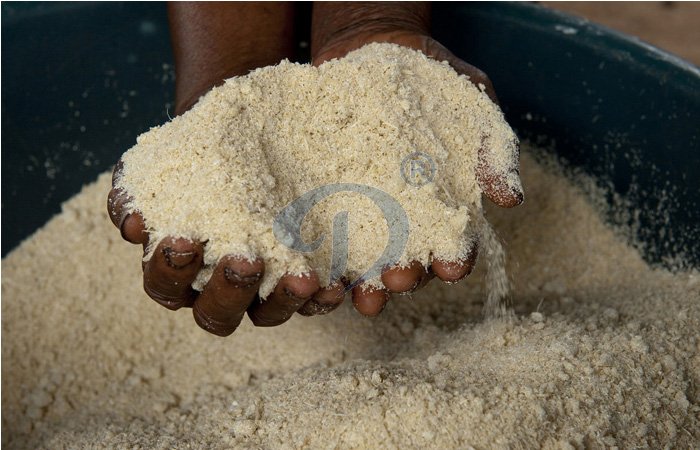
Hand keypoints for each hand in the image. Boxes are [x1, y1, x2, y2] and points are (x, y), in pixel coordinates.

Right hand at [107, 3, 342, 336]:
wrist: (253, 126)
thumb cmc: (203, 146)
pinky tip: (343, 280)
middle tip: (246, 258)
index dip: (171, 270)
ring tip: (305, 276)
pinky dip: (332, 294)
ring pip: (273, 313)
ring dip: (288, 301)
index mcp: (181, 268)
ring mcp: (266, 287)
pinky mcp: (308, 275)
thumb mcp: (167, 158)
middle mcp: (222, 287)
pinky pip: (320, 298)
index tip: (184, 239)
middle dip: (230, 291)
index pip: (166, 285)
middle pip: (219, 314)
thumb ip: (139, 189)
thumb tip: (130, 224)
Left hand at [310, 2, 522, 314]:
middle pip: (409, 262)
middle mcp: (405, 220)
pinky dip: (323, 256)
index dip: (454, 258)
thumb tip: (510, 199)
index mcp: (444, 206)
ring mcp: (364, 212)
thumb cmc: (433, 78)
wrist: (374, 48)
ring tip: (359, 294)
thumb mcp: (472, 102)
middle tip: (396, 281)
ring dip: (364, 282)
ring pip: (365, 260)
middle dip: (405, 277)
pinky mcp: (329, 200)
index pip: (454, 244)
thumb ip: (493, 148)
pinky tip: (317, 268)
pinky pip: (325, 235)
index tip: (450, 266)